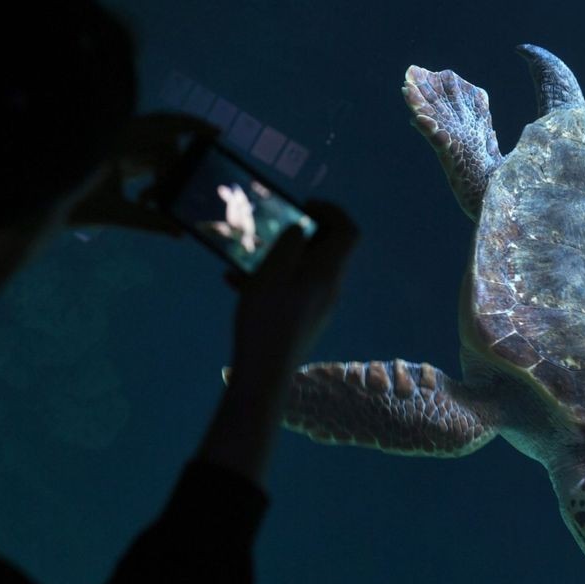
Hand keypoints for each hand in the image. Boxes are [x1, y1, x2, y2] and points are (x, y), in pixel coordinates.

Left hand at [67, 113, 217, 235]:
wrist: (39, 205)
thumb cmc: (71, 207)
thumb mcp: (113, 214)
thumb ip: (149, 222)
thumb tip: (180, 232)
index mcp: (116, 137)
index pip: (163, 124)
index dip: (192, 126)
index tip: (216, 133)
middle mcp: (117, 134)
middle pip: (163, 140)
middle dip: (175, 166)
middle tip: (176, 191)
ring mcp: (116, 142)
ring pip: (155, 151)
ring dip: (162, 175)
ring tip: (150, 200)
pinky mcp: (115, 154)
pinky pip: (144, 158)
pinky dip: (152, 176)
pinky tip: (147, 198)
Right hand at [226, 200, 357, 392]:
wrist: (264, 375)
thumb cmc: (267, 320)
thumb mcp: (272, 274)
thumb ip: (289, 245)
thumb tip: (301, 230)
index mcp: (328, 273)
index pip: (348, 231)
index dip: (331, 211)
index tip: (304, 206)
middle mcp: (330, 289)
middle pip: (328, 250)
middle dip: (301, 233)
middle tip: (274, 229)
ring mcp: (318, 307)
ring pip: (305, 270)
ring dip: (280, 258)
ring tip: (247, 260)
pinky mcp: (304, 322)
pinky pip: (293, 290)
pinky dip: (271, 281)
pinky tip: (236, 284)